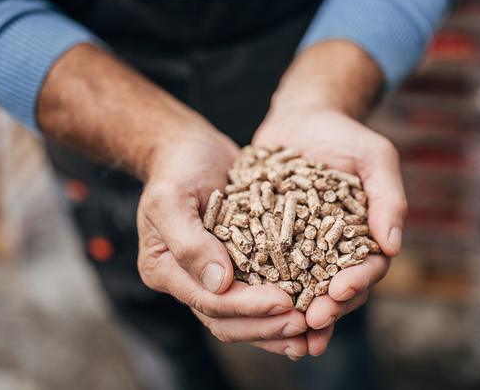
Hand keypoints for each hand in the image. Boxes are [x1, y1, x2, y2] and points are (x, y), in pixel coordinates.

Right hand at [38, 44, 310, 358]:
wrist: (189, 148)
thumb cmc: (177, 166)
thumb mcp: (172, 197)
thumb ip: (189, 242)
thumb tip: (219, 285)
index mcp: (165, 270)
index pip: (210, 303)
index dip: (248, 308)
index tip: (285, 304)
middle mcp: (188, 280)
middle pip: (229, 321)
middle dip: (267, 327)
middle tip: (305, 325)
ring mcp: (213, 275)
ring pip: (245, 317)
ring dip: (277, 328)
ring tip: (313, 331)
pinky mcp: (237, 264)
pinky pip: (259, 292)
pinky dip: (282, 304)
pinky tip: (311, 308)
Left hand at [253, 107, 405, 355]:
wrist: (300, 118)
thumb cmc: (344, 134)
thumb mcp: (374, 157)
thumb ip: (388, 197)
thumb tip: (393, 245)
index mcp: (365, 236)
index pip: (367, 268)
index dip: (355, 284)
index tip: (339, 292)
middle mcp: (333, 249)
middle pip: (334, 289)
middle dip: (325, 308)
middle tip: (310, 320)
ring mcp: (300, 247)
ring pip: (300, 288)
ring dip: (293, 310)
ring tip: (283, 327)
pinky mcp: (269, 240)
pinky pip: (264, 267)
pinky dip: (260, 287)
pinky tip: (247, 299)